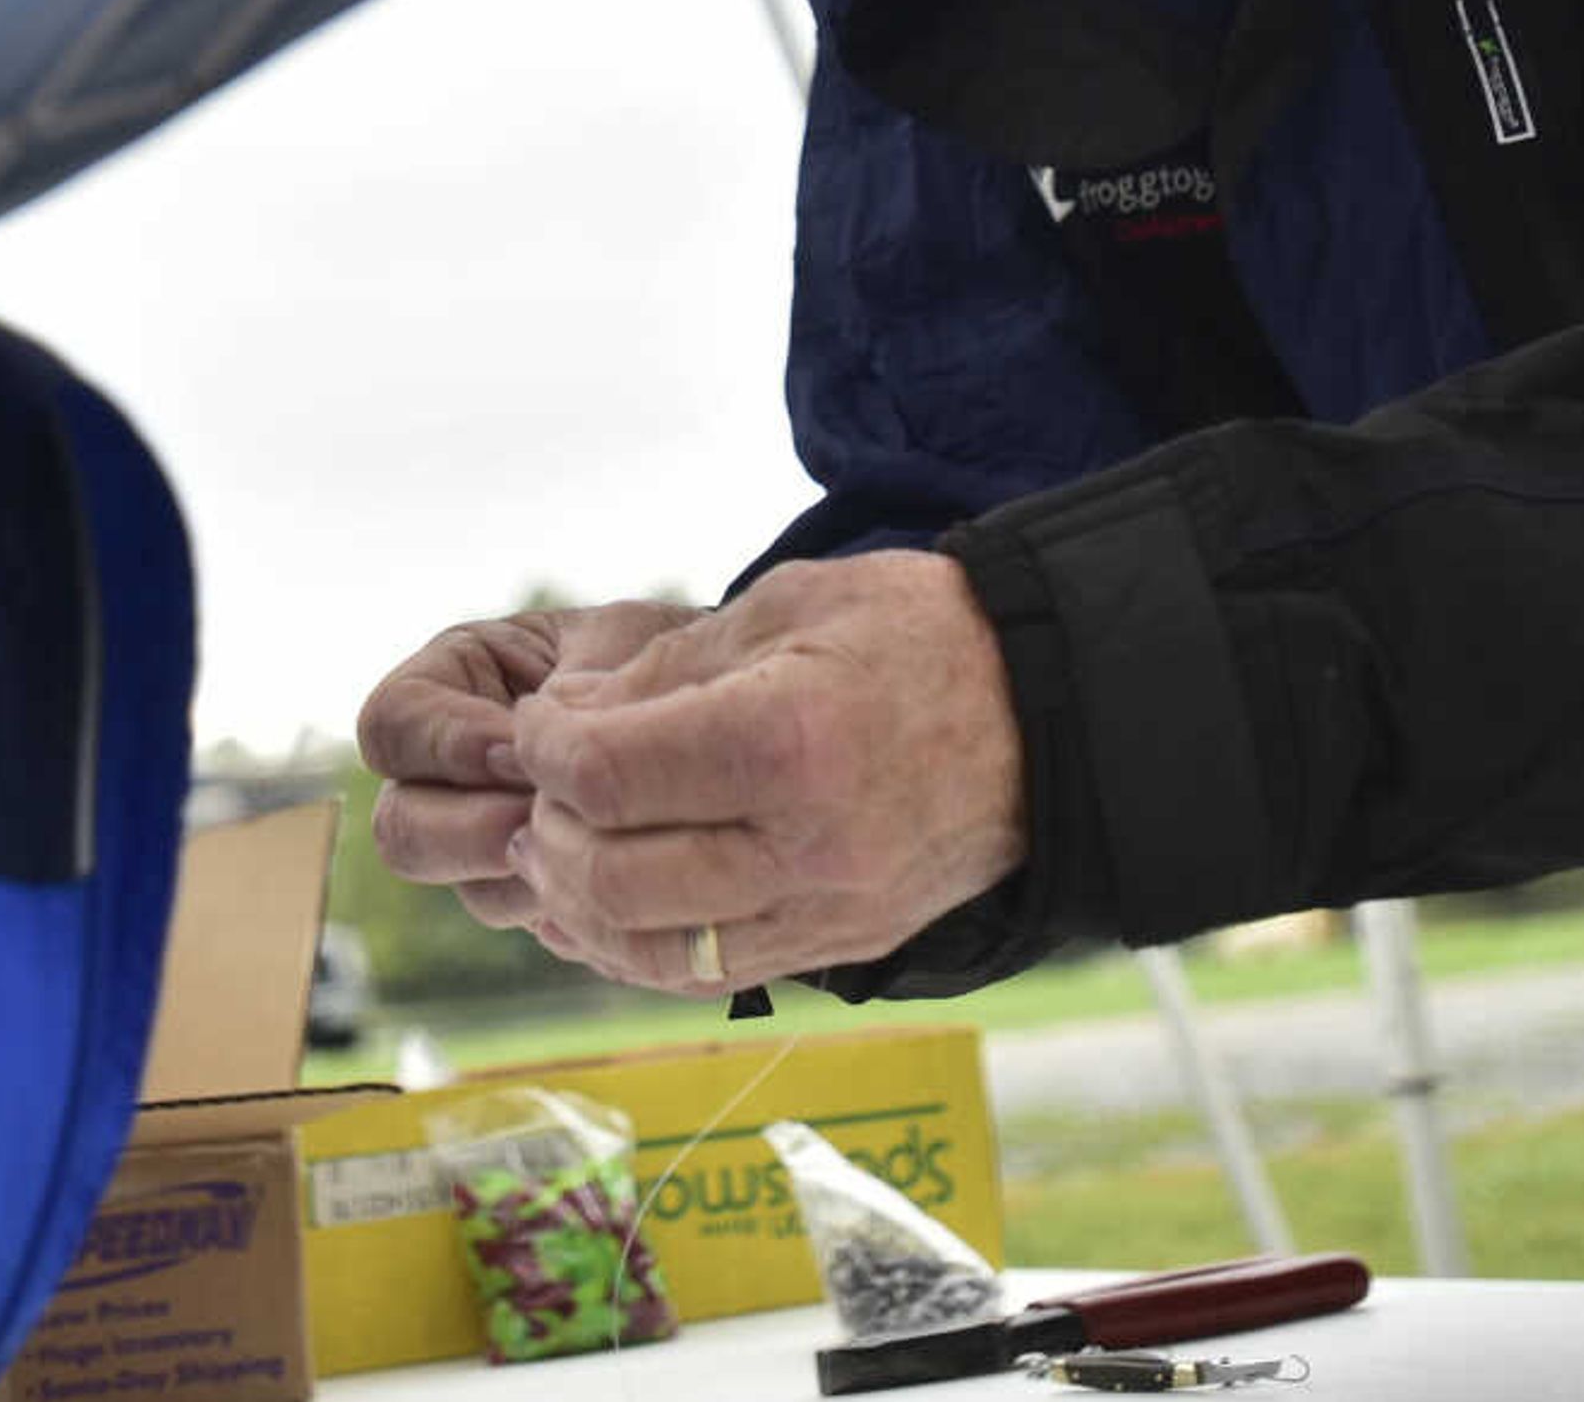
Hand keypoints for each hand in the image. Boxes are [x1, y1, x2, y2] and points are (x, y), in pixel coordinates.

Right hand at [357, 600, 698, 931]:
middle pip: (400, 828)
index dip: (445, 746)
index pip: (391, 725)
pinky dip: (571, 900)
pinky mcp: (537, 886)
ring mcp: (489, 839)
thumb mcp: (617, 644)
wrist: (721, 703)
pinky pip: (532, 916)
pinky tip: (623, 870)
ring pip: (467, 888)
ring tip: (600, 841)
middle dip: (471, 832)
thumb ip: (569, 692)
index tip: (521, 750)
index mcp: (448, 683)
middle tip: (544, 819)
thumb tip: (526, 761)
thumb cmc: (657, 652)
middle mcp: (449, 772)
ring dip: (530, 871)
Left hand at [501, 550, 1024, 992]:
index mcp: (786, 739)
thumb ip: (662, 669)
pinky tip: (606, 906)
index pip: (607, 773)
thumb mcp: (782, 608)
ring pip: (652, 951)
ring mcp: (828, 909)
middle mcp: (806, 843)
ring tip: (558, 853)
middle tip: (543, 792)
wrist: (1043, 706)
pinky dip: (638, 948)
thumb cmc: (910, 634)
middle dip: (550, 832)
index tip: (541, 722)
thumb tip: (562, 717)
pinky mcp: (843, 945)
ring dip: (578, 906)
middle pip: (614, 877)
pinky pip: (709, 976)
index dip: (544, 748)